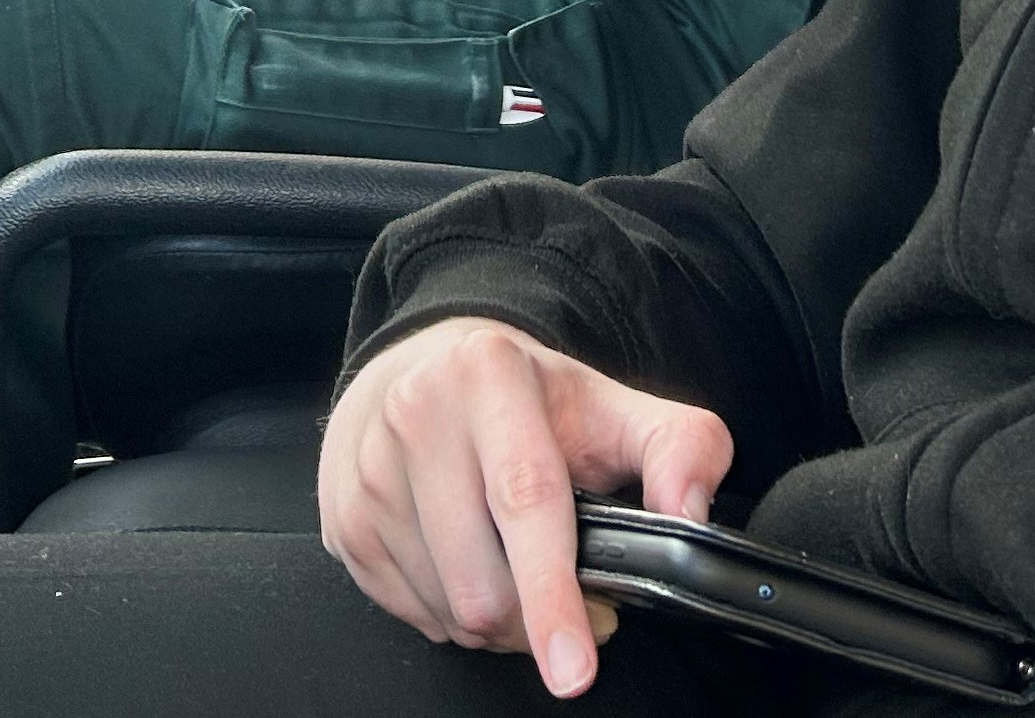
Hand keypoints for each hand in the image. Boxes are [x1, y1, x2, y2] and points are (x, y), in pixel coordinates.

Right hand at [321, 318, 732, 699]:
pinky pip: (415, 617)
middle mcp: (416, 414)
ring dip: (500, 621)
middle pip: (485, 581)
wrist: (417, 371)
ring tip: (517, 567)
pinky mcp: (344, 521)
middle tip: (572, 594)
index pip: (526, 501)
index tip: (576, 664)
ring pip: (450, 611)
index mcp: (487, 374)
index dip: (554, 595)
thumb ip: (681, 446)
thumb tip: (690, 510)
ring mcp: (370, 473)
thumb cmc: (526, 402)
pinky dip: (455, 614)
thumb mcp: (612, 406)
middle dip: (539, 617)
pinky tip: (469, 563)